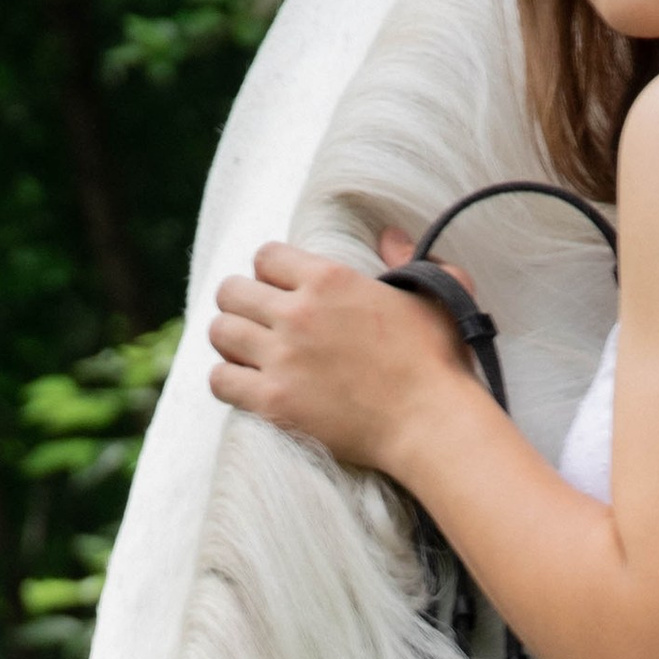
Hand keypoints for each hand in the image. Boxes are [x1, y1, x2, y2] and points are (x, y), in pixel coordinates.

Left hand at [205, 227, 468, 466]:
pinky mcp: (274, 402)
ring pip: (220, 332)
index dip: (270, 272)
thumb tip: (388, 235)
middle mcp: (298, 312)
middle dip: (241, 303)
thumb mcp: (434, 294)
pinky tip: (248, 385)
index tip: (282, 291)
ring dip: (231, 341)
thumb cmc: (438, 361)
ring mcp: (282, 358)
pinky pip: (220, 380)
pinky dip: (228, 380)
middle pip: (232, 291)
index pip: (265, 256)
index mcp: (329, 278)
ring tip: (249, 353)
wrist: (431, 423)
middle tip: (259, 323)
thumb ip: (408, 258)